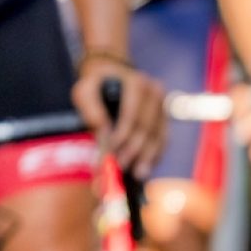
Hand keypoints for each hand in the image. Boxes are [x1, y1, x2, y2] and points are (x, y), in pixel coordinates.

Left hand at [72, 57, 165, 178]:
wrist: (111, 76)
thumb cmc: (95, 86)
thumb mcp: (85, 92)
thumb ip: (91, 111)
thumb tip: (103, 137)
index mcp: (136, 83)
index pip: (131, 116)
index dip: (121, 138)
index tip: (111, 156)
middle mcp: (155, 92)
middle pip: (146, 128)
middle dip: (133, 151)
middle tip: (120, 169)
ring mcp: (163, 105)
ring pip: (158, 136)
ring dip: (147, 158)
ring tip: (136, 175)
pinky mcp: (165, 117)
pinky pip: (163, 139)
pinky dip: (155, 155)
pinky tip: (146, 168)